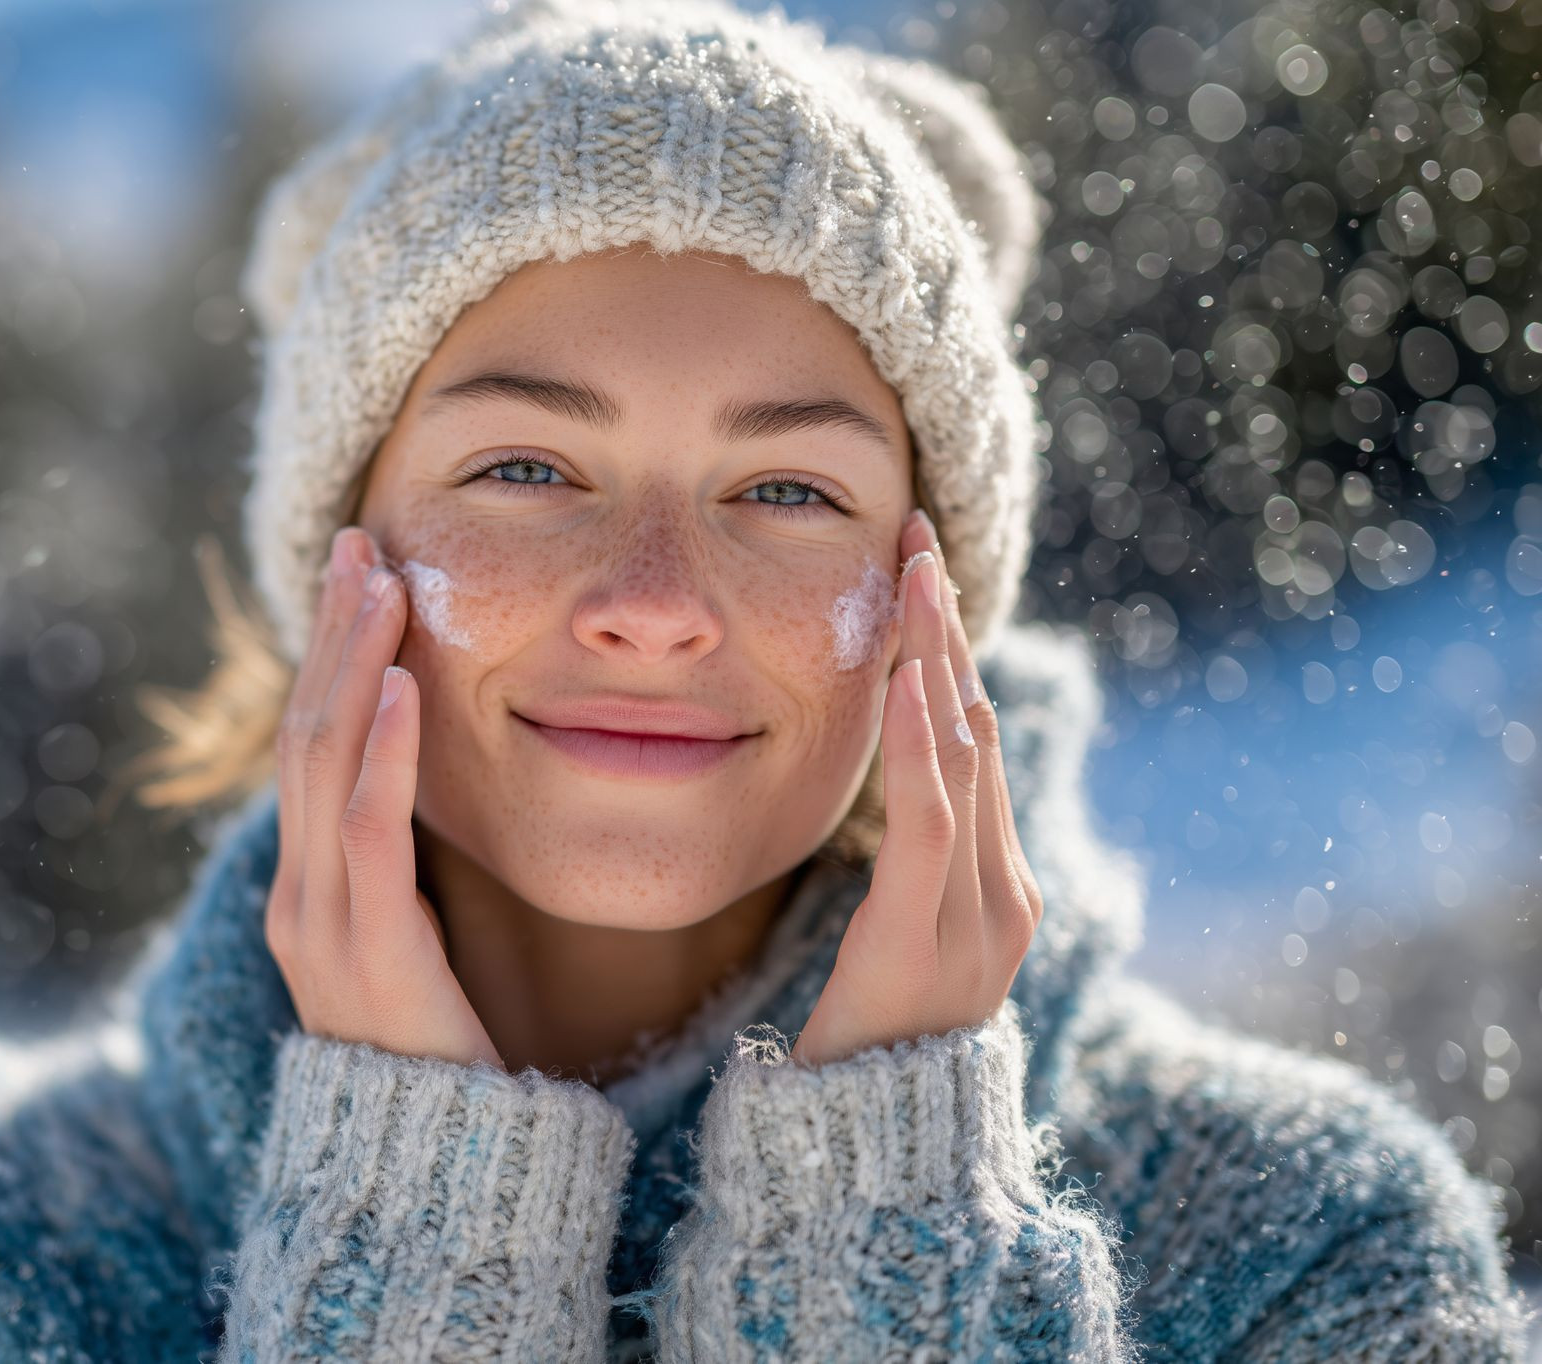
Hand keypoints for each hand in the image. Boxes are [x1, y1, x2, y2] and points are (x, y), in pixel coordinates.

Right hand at [264, 523, 503, 1070]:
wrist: (429, 1173)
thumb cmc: (437, 1056)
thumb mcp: (413, 945)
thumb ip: (405, 876)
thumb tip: (429, 801)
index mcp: (310, 889)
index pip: (313, 746)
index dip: (332, 655)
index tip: (360, 574)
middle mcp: (301, 895)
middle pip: (308, 733)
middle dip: (334, 633)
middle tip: (358, 541)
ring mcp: (323, 922)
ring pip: (327, 764)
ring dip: (354, 665)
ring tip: (380, 582)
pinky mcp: (368, 950)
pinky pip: (370, 835)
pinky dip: (384, 755)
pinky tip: (405, 689)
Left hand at [790, 508, 1044, 1066]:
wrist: (874, 1153)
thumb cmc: (867, 1047)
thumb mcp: (892, 944)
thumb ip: (904, 876)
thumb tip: (883, 805)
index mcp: (997, 887)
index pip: (976, 744)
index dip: (949, 653)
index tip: (920, 574)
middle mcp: (1005, 891)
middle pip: (976, 731)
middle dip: (946, 630)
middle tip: (917, 538)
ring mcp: (982, 914)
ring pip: (963, 759)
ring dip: (934, 658)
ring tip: (911, 575)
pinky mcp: (933, 935)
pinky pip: (932, 822)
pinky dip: (920, 743)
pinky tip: (907, 677)